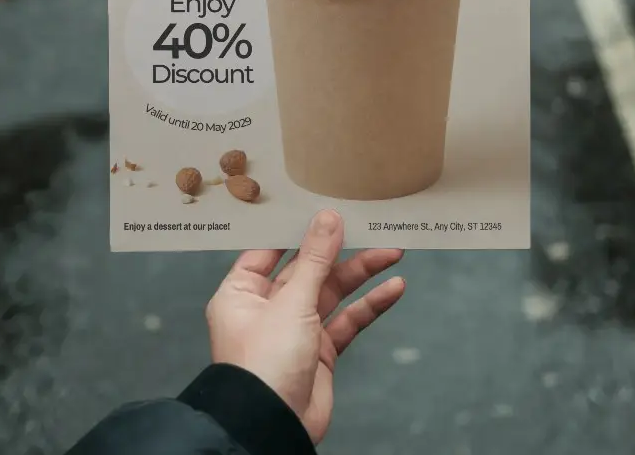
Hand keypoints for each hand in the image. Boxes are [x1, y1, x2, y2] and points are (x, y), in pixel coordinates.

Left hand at [206, 210, 404, 443]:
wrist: (273, 428)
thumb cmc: (263, 366)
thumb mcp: (291, 302)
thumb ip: (315, 259)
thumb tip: (328, 219)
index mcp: (242, 291)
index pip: (271, 248)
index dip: (298, 228)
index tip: (324, 207)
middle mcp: (267, 308)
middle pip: (308, 267)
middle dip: (341, 250)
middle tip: (369, 226)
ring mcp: (295, 330)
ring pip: (332, 292)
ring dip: (362, 274)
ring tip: (392, 252)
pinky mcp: (319, 352)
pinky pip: (347, 321)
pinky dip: (369, 305)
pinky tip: (392, 289)